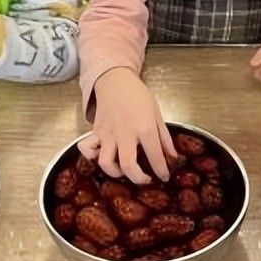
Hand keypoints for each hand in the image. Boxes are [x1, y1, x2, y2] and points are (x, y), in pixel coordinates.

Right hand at [77, 67, 176, 184]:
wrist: (115, 80)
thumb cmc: (138, 95)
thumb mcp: (157, 113)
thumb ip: (164, 137)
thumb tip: (172, 156)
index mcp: (144, 127)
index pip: (155, 156)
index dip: (162, 171)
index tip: (164, 176)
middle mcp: (125, 133)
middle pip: (128, 165)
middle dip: (138, 179)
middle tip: (144, 179)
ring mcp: (108, 133)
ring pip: (105, 162)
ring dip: (115, 173)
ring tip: (124, 171)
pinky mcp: (95, 132)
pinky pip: (88, 150)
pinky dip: (93, 158)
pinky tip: (103, 158)